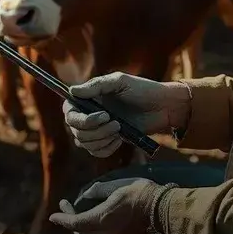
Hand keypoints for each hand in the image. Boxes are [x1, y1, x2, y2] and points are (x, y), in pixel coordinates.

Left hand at [48, 177, 160, 233]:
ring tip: (84, 213)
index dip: (63, 219)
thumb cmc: (142, 193)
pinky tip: (103, 219)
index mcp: (103, 218)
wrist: (165, 211)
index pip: (76, 223)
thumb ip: (99, 191)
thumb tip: (87, 194)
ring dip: (86, 227)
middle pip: (82, 233)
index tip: (54, 215)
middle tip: (68, 208)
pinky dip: (99, 230)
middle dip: (72, 222)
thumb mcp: (117, 186)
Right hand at [65, 72, 190, 157]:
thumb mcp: (119, 82)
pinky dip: (105, 149)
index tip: (102, 115)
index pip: (69, 111)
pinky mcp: (107, 140)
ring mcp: (98, 128)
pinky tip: (118, 140)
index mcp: (89, 97)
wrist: (162, 107)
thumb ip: (96, 85)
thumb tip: (72, 91)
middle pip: (75, 130)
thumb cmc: (142, 90)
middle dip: (95, 130)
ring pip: (84, 143)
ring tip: (119, 129)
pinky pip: (95, 151)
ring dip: (101, 139)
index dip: (79, 118)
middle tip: (116, 123)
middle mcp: (89, 113)